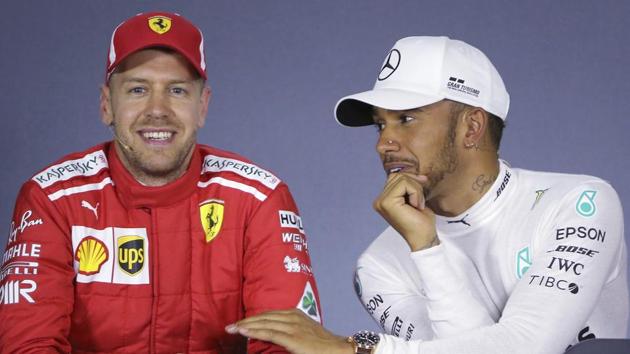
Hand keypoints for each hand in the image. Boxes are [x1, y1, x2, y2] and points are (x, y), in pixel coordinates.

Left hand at [226, 309, 353, 353]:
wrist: (337, 349)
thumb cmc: (321, 343)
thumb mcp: (304, 331)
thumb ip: (289, 330)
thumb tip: (273, 333)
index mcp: (294, 313)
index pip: (268, 314)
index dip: (252, 318)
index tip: (239, 322)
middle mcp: (292, 317)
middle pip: (263, 317)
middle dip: (245, 321)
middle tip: (229, 326)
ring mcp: (292, 326)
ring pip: (264, 323)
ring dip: (246, 326)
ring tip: (232, 329)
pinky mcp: (292, 337)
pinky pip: (269, 333)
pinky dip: (255, 331)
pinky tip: (244, 332)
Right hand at [373, 172, 437, 250]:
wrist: (424, 238)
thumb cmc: (421, 221)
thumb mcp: (414, 198)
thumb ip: (408, 186)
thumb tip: (413, 171)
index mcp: (383, 200)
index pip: (395, 177)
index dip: (411, 180)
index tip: (422, 188)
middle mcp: (379, 200)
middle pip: (397, 176)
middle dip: (414, 184)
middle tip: (420, 200)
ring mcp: (381, 202)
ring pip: (401, 179)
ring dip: (416, 189)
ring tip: (418, 204)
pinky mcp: (387, 202)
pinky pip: (404, 184)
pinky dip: (415, 192)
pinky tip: (416, 206)